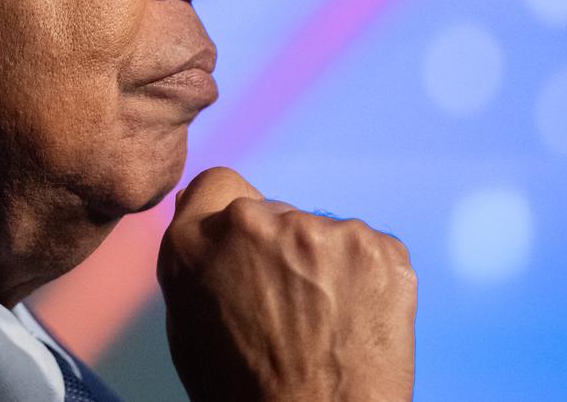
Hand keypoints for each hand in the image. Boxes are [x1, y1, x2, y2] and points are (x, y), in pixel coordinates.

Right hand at [157, 167, 415, 400]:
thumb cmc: (246, 391)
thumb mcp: (189, 321)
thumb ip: (194, 254)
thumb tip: (199, 205)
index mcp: (196, 239)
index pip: (218, 184)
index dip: (233, 216)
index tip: (249, 249)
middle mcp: (253, 222)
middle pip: (273, 212)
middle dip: (280, 248)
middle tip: (288, 308)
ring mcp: (320, 230)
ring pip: (321, 233)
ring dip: (323, 264)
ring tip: (324, 324)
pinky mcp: (377, 246)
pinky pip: (368, 250)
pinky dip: (365, 279)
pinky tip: (354, 321)